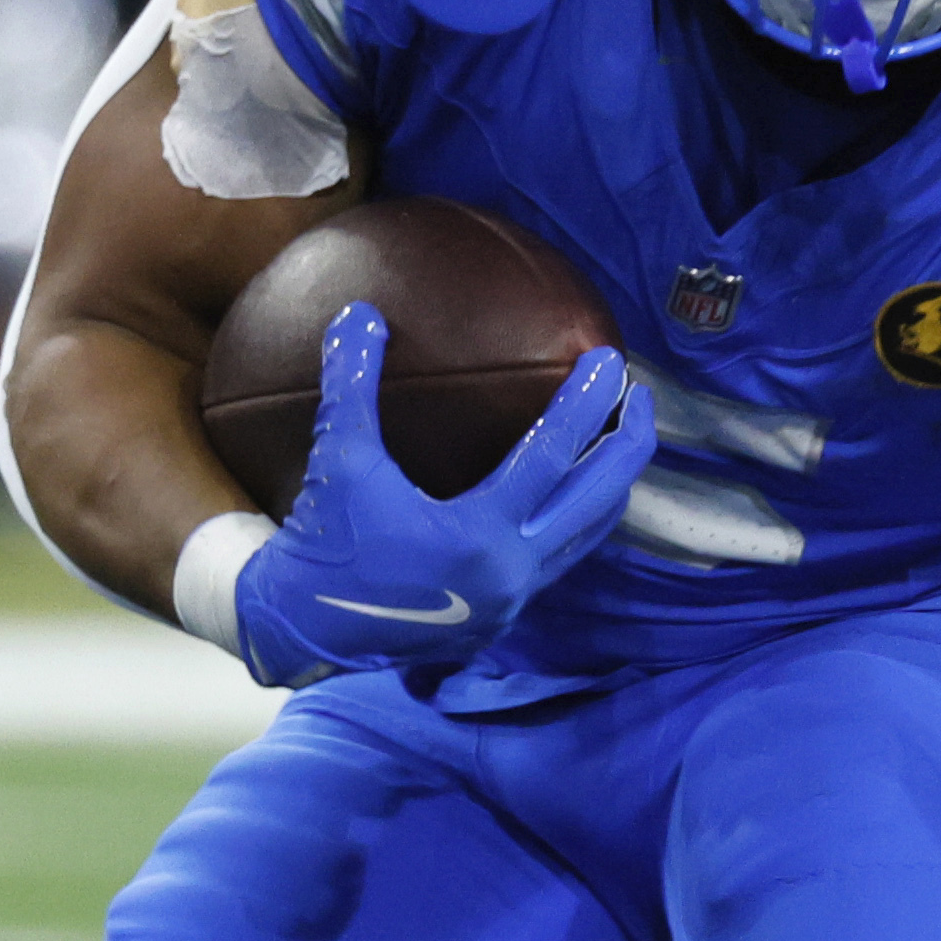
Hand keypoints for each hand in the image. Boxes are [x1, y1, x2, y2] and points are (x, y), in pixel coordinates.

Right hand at [214, 305, 653, 683]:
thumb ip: (352, 384)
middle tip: (639, 393)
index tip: (611, 362)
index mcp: (478, 536)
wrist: (301, 628)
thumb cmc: (322, 540)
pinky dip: (576, 521)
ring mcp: (510, 602)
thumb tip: (360, 312)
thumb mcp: (339, 458)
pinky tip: (571, 491)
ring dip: (608, 486)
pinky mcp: (500, 618)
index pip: (552, 457)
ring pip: (586, 537)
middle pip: (596, 501)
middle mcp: (509, 575)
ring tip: (618, 439)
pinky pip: (558, 560)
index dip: (585, 404)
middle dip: (628, 444)